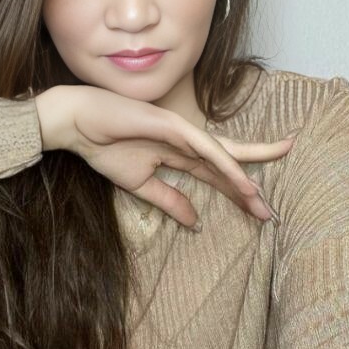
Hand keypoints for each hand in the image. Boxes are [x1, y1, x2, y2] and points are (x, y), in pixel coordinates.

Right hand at [35, 85, 292, 228]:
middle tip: (269, 213)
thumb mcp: (142, 185)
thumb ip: (170, 201)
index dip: (236, 193)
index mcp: (180, 155)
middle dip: (249, 186)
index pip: (216, 175)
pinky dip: (226, 165)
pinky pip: (206, 149)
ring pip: (223, 156)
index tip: (256, 214)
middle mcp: (187, 143)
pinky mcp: (174, 126)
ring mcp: (182, 132)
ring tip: (262, 204)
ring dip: (244, 179)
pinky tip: (243, 183)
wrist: (78, 124)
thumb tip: (195, 223)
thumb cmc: (105, 147)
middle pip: (228, 163)